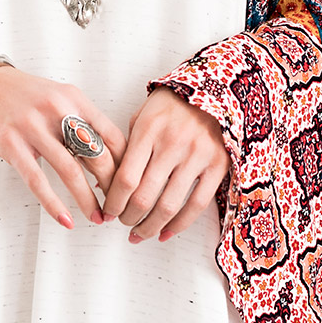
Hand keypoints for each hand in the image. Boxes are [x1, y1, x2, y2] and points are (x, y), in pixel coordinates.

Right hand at [0, 58, 126, 230]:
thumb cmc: (24, 96)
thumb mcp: (58, 97)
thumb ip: (81, 122)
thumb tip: (110, 161)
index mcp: (75, 97)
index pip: (112, 135)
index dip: (126, 164)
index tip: (131, 185)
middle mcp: (57, 109)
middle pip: (97, 154)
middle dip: (112, 186)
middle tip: (118, 207)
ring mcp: (33, 126)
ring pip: (71, 171)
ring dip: (88, 200)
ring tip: (98, 217)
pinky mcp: (11, 143)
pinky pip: (37, 180)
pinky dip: (54, 204)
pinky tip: (66, 220)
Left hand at [101, 86, 229, 242]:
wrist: (214, 89)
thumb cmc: (171, 105)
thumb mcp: (142, 116)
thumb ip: (125, 148)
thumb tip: (103, 184)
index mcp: (149, 130)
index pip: (125, 178)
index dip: (113, 202)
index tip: (108, 212)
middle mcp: (173, 144)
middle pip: (144, 197)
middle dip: (128, 218)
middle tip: (122, 223)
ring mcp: (197, 156)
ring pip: (169, 206)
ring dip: (150, 227)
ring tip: (139, 233)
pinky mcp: (218, 165)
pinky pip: (197, 205)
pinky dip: (179, 225)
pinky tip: (165, 233)